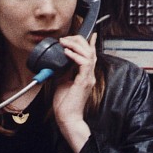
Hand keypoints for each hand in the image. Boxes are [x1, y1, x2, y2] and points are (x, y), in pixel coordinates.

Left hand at [53, 33, 96, 152]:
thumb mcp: (63, 82)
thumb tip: (61, 61)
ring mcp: (88, 78)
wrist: (68, 118)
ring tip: (65, 43)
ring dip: (76, 46)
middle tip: (66, 39)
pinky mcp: (84, 82)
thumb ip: (65, 72)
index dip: (90, 43)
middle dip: (79, 41)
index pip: (91, 56)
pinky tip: (67, 52)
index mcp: (86, 76)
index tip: (89, 34)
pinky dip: (76, 56)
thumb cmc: (65, 104)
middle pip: (90, 51)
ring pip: (89, 55)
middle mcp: (89, 76)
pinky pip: (84, 64)